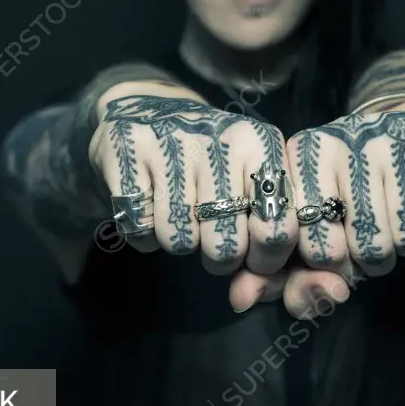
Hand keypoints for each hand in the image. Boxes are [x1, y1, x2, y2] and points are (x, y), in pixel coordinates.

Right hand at [93, 83, 297, 277]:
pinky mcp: (126, 149)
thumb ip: (264, 238)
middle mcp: (221, 137)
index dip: (265, 260)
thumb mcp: (249, 182)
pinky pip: (139, 227)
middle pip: (225, 246)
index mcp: (263, 144)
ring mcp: (171, 140)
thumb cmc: (212, 163)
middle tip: (213, 237)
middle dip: (219, 257)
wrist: (147, 110)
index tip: (254, 258)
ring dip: (179, 242)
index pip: (277, 228)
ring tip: (181, 216)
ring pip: (179, 241)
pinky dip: (143, 235)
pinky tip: (150, 209)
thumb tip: (248, 295)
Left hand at [229, 105, 404, 315]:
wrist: (404, 129)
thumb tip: (242, 299)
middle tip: (368, 238)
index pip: (311, 247)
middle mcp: (340, 138)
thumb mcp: (306, 234)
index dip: (326, 265)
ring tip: (395, 223)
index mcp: (296, 158)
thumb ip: (272, 277)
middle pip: (365, 248)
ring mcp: (392, 134)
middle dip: (370, 262)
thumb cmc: (345, 195)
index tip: (330, 250)